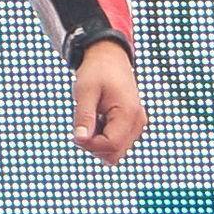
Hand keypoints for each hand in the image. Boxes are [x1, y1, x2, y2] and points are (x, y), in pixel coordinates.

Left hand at [73, 42, 145, 165]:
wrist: (110, 59)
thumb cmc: (96, 72)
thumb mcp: (85, 91)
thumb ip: (83, 116)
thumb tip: (79, 139)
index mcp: (128, 114)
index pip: (110, 146)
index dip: (89, 145)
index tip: (75, 133)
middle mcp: (138, 122)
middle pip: (114, 155)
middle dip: (93, 147)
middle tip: (82, 126)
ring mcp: (137, 125)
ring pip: (115, 153)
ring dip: (98, 143)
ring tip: (92, 119)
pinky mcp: (133, 125)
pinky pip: (117, 144)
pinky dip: (103, 138)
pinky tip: (98, 120)